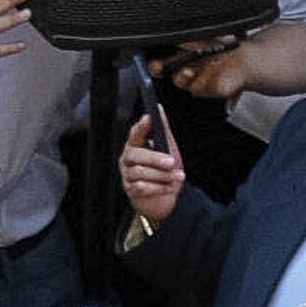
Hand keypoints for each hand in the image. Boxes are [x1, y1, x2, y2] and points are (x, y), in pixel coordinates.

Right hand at [118, 110, 186, 228]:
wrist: (165, 198)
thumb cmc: (165, 171)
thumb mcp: (168, 149)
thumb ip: (163, 129)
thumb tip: (159, 108)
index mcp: (135, 146)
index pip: (135, 134)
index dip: (141, 126)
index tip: (149, 118)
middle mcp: (128, 159)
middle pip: (135, 155)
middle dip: (154, 158)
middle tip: (171, 162)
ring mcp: (127, 175)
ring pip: (140, 172)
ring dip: (162, 175)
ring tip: (178, 176)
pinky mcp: (131, 190)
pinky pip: (142, 188)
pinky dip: (159, 187)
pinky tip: (169, 187)